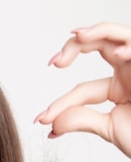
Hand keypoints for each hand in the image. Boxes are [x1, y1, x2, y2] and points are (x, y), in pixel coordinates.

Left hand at [35, 22, 130, 157]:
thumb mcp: (108, 129)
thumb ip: (80, 120)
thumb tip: (49, 122)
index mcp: (118, 86)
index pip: (83, 89)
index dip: (60, 103)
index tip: (41, 120)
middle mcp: (130, 72)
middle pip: (99, 45)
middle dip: (74, 47)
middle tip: (55, 62)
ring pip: (121, 35)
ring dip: (99, 32)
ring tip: (78, 36)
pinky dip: (130, 48)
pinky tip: (117, 53)